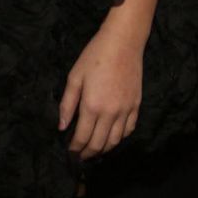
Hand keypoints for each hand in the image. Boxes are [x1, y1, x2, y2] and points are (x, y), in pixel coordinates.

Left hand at [58, 22, 142, 158]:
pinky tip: (113, 136)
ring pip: (115, 141)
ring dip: (104, 149)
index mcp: (92, 106)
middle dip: (88, 153)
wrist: (123, 42)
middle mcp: (110, 113)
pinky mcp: (136, 105)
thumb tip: (61, 126)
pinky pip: (129, 130)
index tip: (70, 151)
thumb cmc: (95, 55)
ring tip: (95, 149)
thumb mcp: (75, 76)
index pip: (82, 137)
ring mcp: (125, 111)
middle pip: (98, 143)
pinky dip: (120, 138)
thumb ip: (67, 103)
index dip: (75, 148)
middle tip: (80, 155)